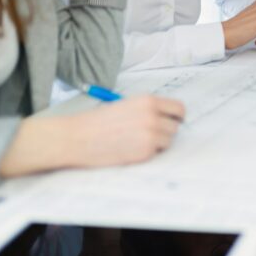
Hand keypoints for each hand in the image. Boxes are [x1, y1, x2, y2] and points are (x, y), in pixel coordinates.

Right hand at [0, 95, 185, 176]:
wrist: (76, 137)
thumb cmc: (97, 122)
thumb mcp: (126, 106)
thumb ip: (147, 110)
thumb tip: (168, 119)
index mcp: (148, 101)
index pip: (178, 108)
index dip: (177, 117)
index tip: (173, 122)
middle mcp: (152, 116)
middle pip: (175, 127)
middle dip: (165, 132)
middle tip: (149, 136)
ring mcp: (150, 134)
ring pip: (168, 142)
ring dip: (157, 144)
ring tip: (135, 142)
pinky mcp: (144, 152)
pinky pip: (157, 154)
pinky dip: (148, 154)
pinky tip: (130, 150)